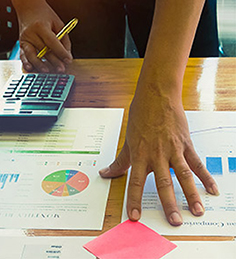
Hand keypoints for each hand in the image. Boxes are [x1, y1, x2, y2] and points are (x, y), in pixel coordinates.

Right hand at [17, 1, 72, 72]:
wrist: (28, 8)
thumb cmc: (46, 17)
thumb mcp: (58, 25)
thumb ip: (64, 41)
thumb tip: (67, 56)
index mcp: (41, 26)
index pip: (52, 42)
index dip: (61, 52)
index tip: (68, 60)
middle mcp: (31, 33)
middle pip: (43, 50)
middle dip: (53, 61)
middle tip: (61, 69)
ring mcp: (24, 39)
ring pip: (32, 55)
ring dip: (40, 64)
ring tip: (47, 71)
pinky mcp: (21, 44)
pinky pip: (23, 56)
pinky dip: (26, 63)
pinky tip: (30, 68)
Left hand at [100, 85, 218, 225]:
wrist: (156, 96)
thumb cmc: (141, 116)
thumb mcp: (128, 140)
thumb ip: (119, 161)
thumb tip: (105, 173)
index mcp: (140, 155)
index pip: (135, 182)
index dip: (134, 200)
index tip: (135, 216)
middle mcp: (157, 155)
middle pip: (163, 183)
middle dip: (168, 204)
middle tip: (174, 221)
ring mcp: (173, 150)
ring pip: (183, 175)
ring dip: (191, 195)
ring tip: (197, 211)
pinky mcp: (186, 144)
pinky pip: (197, 163)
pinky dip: (205, 176)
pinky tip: (212, 189)